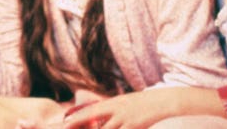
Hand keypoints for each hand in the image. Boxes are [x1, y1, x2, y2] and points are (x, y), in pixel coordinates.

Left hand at [62, 88, 224, 128]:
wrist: (162, 101)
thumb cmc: (142, 103)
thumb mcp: (124, 103)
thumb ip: (112, 110)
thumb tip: (101, 117)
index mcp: (112, 103)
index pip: (89, 110)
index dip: (76, 117)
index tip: (64, 122)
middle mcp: (115, 109)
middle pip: (92, 118)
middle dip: (79, 124)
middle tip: (66, 128)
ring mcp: (124, 118)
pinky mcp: (133, 126)